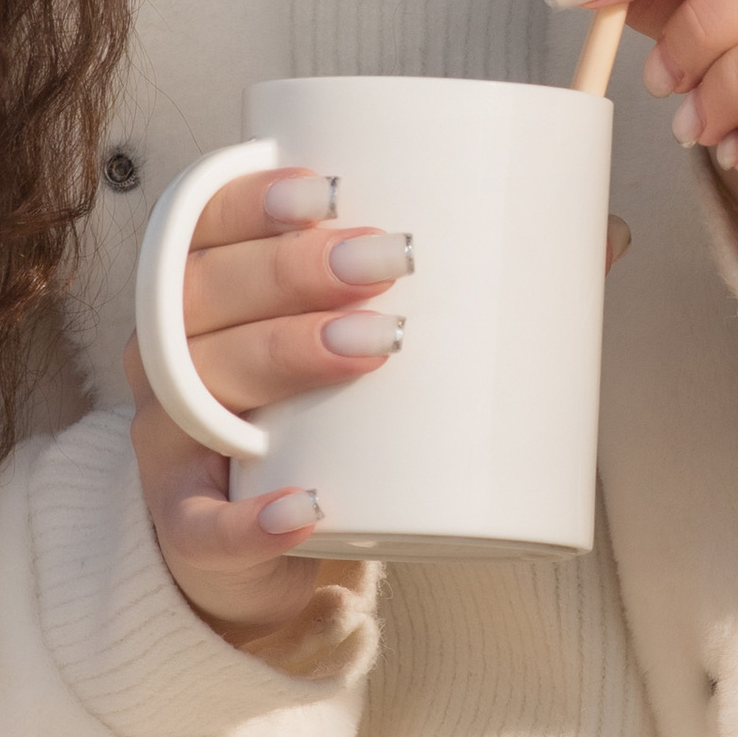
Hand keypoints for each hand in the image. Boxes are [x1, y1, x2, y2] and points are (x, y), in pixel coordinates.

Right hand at [120, 164, 403, 645]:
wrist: (261, 545)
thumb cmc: (310, 412)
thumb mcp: (339, 332)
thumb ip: (420, 283)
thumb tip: (571, 228)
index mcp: (194, 294)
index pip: (198, 226)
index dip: (250, 202)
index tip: (328, 191)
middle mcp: (165, 362)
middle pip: (202, 297)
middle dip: (293, 269)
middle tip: (388, 259)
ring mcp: (174, 449)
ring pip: (199, 391)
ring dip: (285, 356)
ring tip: (371, 347)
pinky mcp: (191, 535)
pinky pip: (206, 529)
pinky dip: (253, 521)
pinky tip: (308, 506)